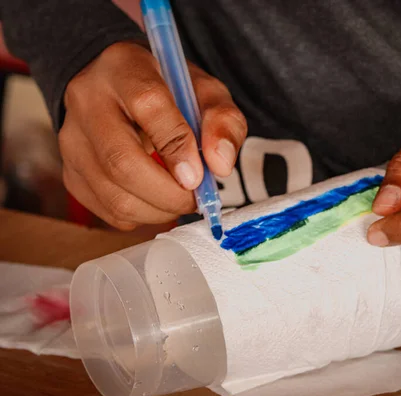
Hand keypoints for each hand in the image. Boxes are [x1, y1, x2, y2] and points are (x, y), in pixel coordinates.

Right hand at [60, 42, 246, 229]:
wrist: (117, 88)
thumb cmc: (166, 91)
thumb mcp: (204, 91)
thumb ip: (222, 121)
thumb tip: (220, 165)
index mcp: (125, 68)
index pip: (149, 106)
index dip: (178, 147)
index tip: (199, 176)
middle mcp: (88, 102)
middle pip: (122, 161)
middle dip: (169, 193)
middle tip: (196, 197)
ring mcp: (73, 140)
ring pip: (114, 194)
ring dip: (159, 210)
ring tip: (180, 198)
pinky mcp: (71, 172)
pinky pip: (108, 210)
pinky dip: (142, 216)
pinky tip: (157, 200)